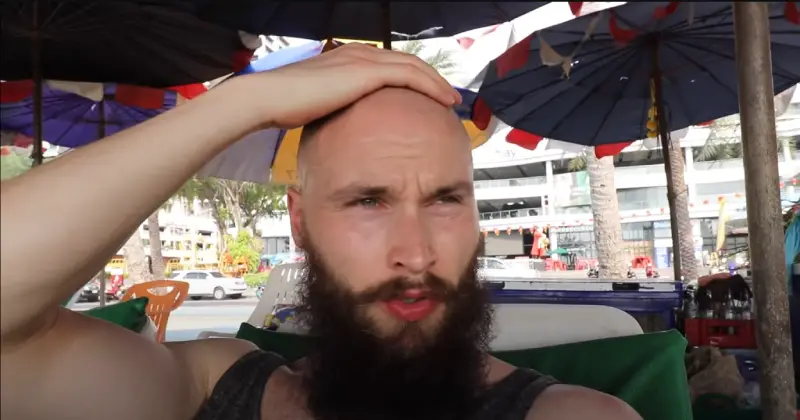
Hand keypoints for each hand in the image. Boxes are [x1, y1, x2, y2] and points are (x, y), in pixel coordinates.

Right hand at [246, 43, 461, 128]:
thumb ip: (333, 108)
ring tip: (453, 98)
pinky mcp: (367, 73)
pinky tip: (445, 100)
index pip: (389, 65)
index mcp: (346, 59)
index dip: (412, 78)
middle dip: (430, 78)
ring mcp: (363, 60)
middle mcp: (358, 53)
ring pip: (414, 67)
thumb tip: (340, 127)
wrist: (270, 98)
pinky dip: (432, 86)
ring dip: (437, 82)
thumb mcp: (315, 104)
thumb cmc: (285, 105)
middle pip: (406, 62)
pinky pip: (410, 76)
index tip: (426, 95)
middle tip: (448, 96)